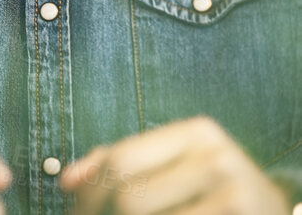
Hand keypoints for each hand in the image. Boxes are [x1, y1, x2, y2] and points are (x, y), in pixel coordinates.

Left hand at [62, 116, 288, 214]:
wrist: (272, 211)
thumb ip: (119, 165)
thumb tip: (66, 180)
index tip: (75, 211)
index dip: (89, 191)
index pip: (119, 159)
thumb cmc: (212, 193)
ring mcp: (232, 189)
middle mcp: (216, 155)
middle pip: (130, 194)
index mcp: (195, 132)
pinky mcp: (239, 214)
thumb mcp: (172, 167)